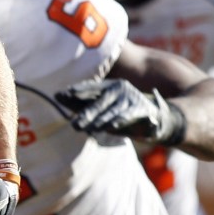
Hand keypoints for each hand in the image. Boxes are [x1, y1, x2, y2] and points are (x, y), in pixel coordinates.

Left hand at [54, 79, 185, 145]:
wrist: (157, 118)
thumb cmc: (122, 113)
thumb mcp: (102, 108)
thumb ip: (81, 102)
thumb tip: (56, 96)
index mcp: (109, 85)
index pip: (91, 88)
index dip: (77, 91)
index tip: (62, 95)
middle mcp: (120, 88)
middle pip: (100, 101)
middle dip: (86, 113)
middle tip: (74, 124)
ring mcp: (131, 98)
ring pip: (113, 111)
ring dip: (100, 121)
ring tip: (89, 129)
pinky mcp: (142, 109)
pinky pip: (128, 116)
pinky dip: (120, 121)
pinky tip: (111, 127)